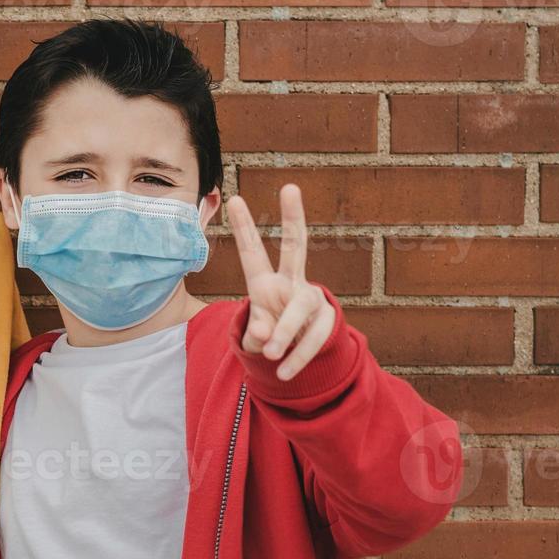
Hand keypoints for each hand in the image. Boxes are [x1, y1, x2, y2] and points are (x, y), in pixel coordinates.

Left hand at [226, 183, 335, 380]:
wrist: (299, 353)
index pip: (252, 252)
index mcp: (265, 282)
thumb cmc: (270, 334)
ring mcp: (311, 299)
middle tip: (290, 186)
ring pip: (299, 308)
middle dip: (293, 217)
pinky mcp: (325, 321)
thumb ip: (254, 333)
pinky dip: (296, 357)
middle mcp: (291, 282)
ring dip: (284, 331)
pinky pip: (312, 338)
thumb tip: (262, 335)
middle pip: (295, 245)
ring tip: (269, 354)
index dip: (243, 228)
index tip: (233, 198)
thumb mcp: (255, 334)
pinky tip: (282, 372)